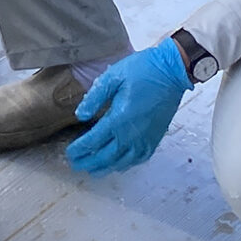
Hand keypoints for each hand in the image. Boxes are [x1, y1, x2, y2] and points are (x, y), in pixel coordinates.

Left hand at [66, 38, 190, 174]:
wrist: (171, 73)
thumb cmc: (141, 71)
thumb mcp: (112, 77)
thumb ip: (94, 97)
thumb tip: (80, 115)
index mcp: (118, 119)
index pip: (93, 141)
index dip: (80, 150)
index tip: (69, 154)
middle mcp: (131, 135)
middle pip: (105, 157)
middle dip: (88, 162)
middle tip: (75, 165)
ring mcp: (145, 140)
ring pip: (121, 162)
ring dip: (105, 168)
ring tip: (93, 170)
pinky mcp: (154, 140)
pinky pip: (137, 160)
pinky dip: (124, 165)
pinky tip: (118, 164)